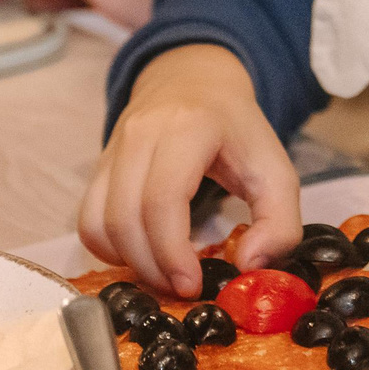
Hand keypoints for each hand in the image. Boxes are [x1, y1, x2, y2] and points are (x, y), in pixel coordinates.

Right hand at [78, 43, 299, 295]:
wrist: (193, 81)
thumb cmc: (237, 132)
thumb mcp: (276, 171)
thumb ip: (280, 222)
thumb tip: (249, 266)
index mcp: (188, 128)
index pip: (162, 198)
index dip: (172, 252)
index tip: (192, 285)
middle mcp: (140, 134)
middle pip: (125, 217)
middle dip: (152, 266)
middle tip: (182, 288)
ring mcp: (113, 149)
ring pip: (99, 222)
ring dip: (129, 261)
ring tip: (164, 274)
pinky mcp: (99, 166)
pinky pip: (88, 219)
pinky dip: (109, 248)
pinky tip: (142, 254)